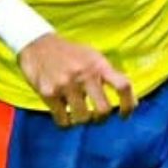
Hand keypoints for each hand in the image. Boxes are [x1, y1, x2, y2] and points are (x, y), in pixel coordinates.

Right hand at [18, 34, 132, 126]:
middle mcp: (84, 74)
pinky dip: (66, 123)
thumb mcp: (92, 56)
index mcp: (99, 64)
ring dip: (82, 120)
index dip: (128, 105)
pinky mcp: (48, 92)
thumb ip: (107, 74)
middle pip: (103, 110)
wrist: (37, 44)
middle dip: (101, 119)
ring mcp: (66, 84)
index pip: (123, 85)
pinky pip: (63, 121)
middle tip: (97, 118)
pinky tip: (64, 114)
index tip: (124, 116)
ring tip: (78, 113)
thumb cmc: (69, 54)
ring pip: (83, 119)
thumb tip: (130, 100)